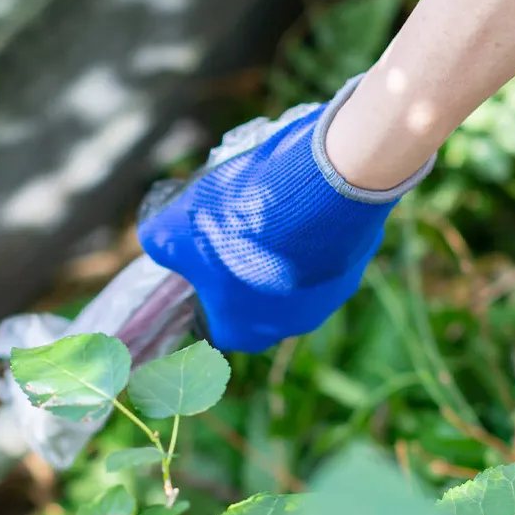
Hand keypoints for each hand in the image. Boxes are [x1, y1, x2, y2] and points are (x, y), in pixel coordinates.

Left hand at [137, 77, 433, 352]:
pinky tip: (299, 195)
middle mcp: (289, 326)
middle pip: (254, 298)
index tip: (199, 258)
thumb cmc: (241, 217)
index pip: (213, 323)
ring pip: (293, 272)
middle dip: (242, 263)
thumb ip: (159, 242)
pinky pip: (324, 247)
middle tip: (230, 224)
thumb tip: (158, 240)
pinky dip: (310, 226)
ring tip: (266, 202)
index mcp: (244, 331)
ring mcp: (330, 296)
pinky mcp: (356, 261)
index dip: (203, 289)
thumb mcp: (172, 228)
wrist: (322, 183)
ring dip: (279, 244)